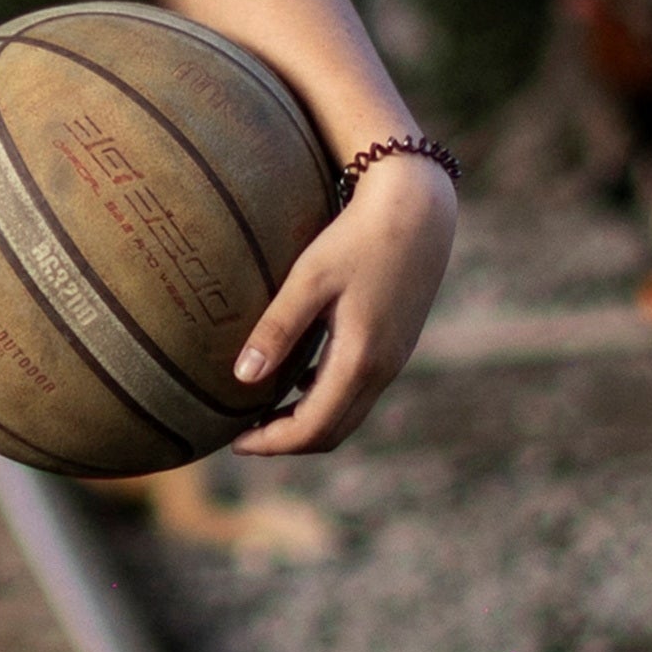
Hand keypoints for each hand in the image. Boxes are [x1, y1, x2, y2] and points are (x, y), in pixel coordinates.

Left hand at [228, 156, 456, 457]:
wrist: (418, 209)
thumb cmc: (357, 237)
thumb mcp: (309, 279)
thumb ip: (276, 329)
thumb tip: (242, 378)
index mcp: (360, 359)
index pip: (312, 428)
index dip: (271, 443)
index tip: (234, 441)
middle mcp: (383, 369)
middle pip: (332, 432)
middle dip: (287, 441)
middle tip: (243, 434)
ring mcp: (394, 360)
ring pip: (347, 415)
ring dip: (307, 422)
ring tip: (263, 412)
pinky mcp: (397, 345)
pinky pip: (358, 392)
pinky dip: (325, 400)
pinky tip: (295, 380)